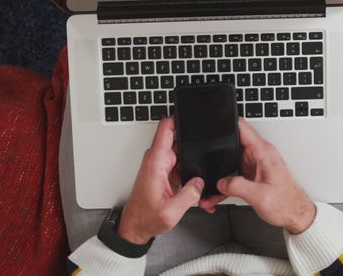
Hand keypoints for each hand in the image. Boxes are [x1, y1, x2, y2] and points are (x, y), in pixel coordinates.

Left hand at [117, 117, 204, 243]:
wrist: (136, 226)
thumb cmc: (146, 218)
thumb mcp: (171, 212)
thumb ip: (189, 195)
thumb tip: (200, 182)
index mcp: (156, 162)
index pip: (166, 128)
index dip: (179, 118)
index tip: (192, 117)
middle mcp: (157, 160)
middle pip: (178, 139)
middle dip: (192, 143)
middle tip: (206, 154)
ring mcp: (160, 164)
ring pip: (181, 152)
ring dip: (191, 159)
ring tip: (198, 176)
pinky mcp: (164, 171)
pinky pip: (180, 162)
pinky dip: (188, 170)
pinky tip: (192, 183)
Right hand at [198, 118, 315, 234]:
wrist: (296, 215)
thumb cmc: (287, 204)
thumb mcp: (259, 196)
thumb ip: (237, 186)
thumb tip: (221, 182)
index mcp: (264, 153)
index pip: (243, 127)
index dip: (227, 123)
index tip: (214, 127)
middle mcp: (260, 156)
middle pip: (232, 144)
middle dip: (217, 153)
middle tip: (206, 165)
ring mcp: (255, 165)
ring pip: (230, 161)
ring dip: (220, 173)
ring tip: (210, 187)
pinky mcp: (253, 175)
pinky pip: (234, 174)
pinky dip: (225, 183)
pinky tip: (218, 194)